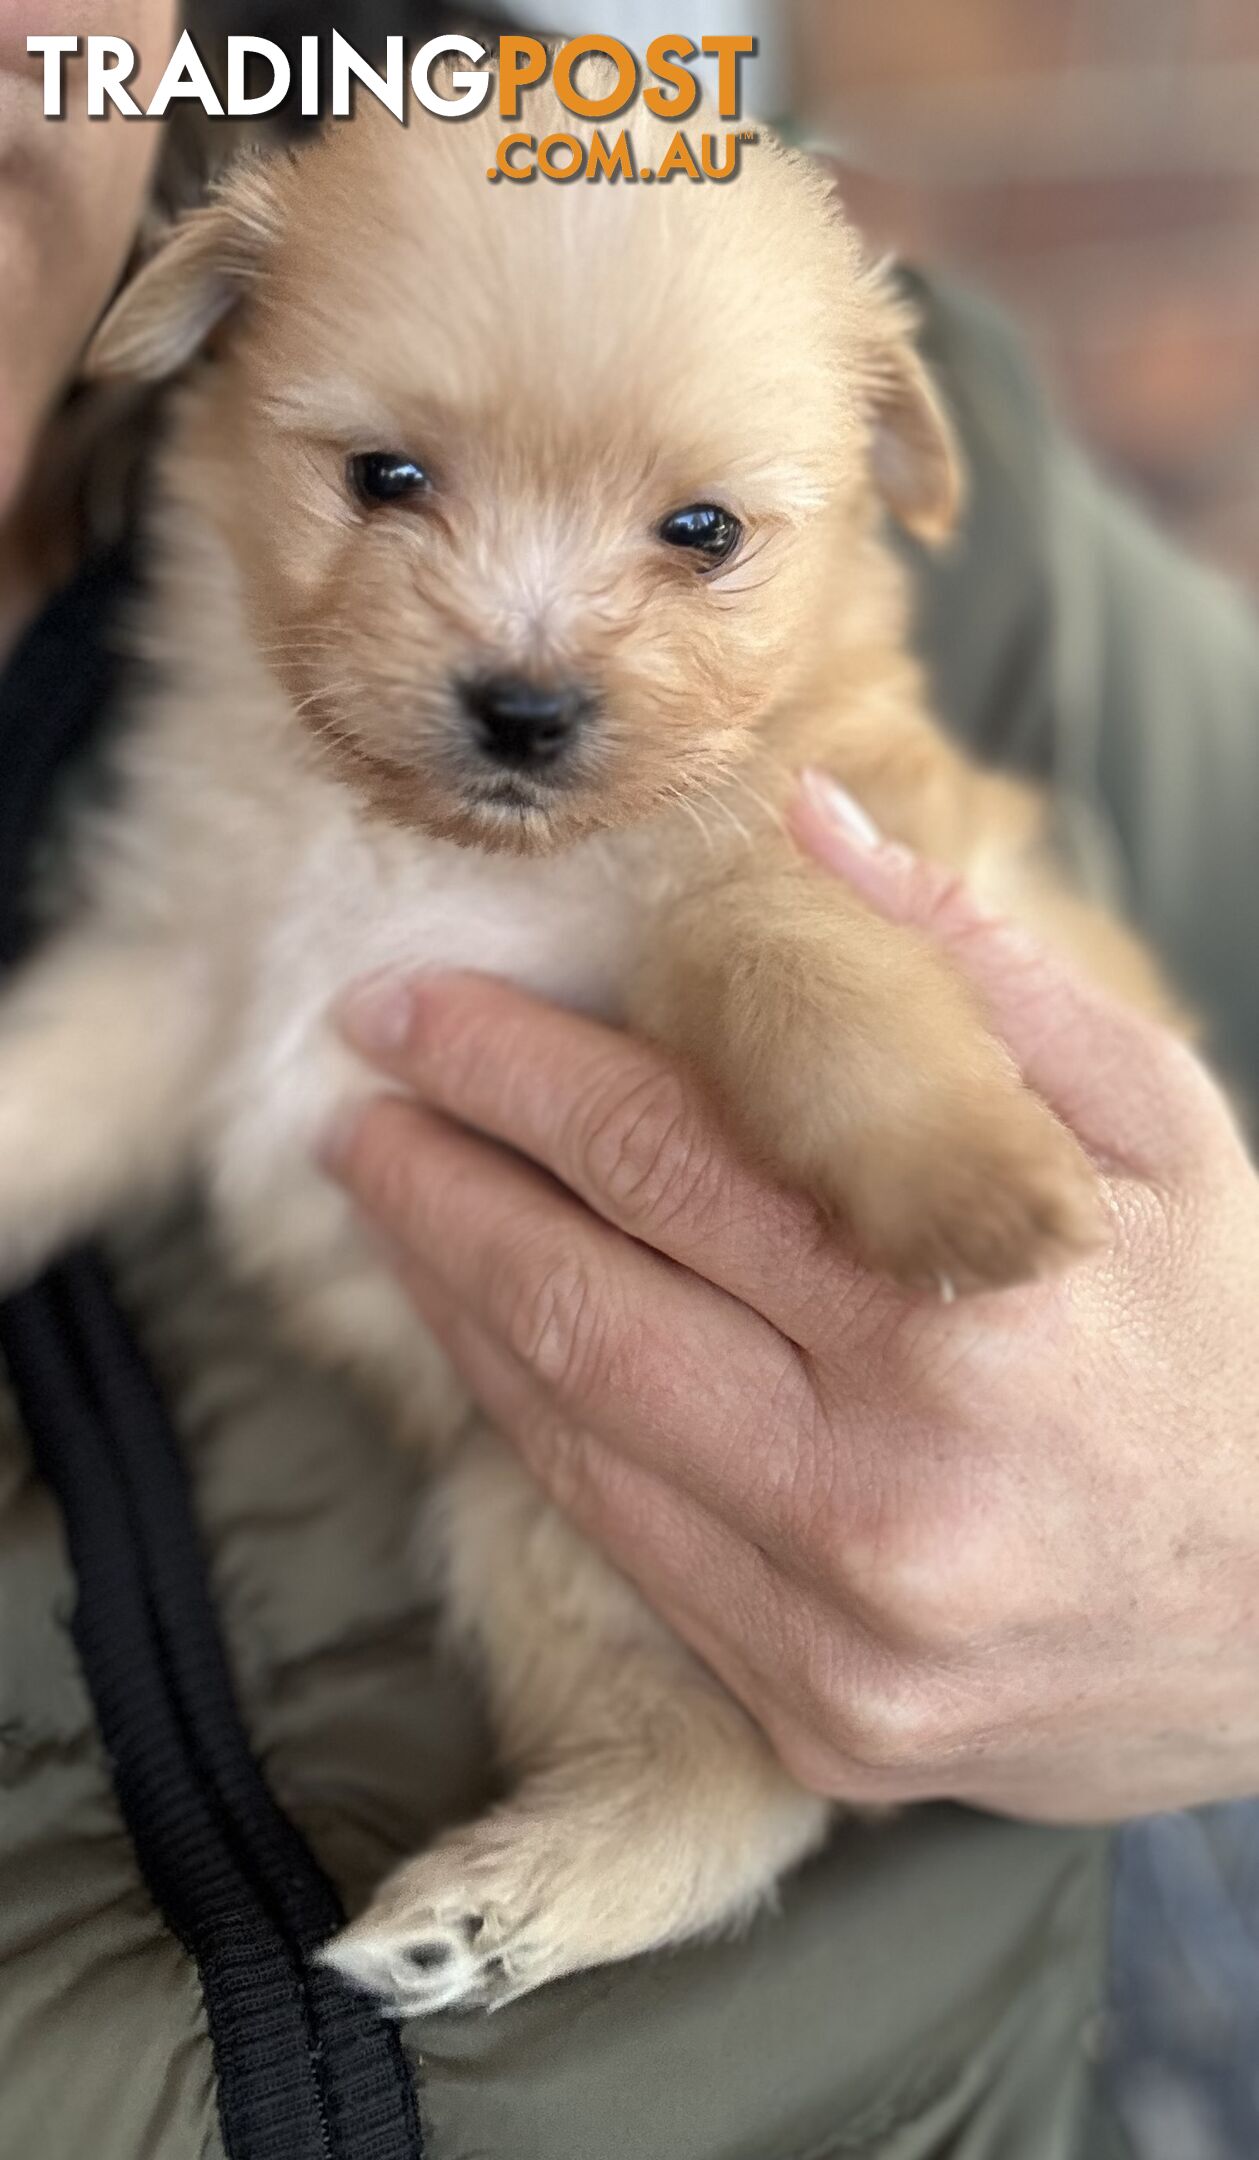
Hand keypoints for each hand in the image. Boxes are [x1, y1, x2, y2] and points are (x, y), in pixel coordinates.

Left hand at [325, 779, 1258, 1820]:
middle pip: (582, 1297)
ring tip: (392, 1204)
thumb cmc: (1233, 1353)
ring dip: (453, 1303)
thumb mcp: (1162, 1134)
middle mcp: (892, 1489)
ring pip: (572, 1435)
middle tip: (356, 1096)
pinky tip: (490, 1349)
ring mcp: (845, 1632)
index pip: (672, 1159)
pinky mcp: (819, 1724)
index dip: (518, 1072)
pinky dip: (534, 1433)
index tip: (415, 1012)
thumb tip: (808, 824)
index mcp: (979, 1312)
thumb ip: (979, 976)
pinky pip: (624, 1553)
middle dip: (440, 1180)